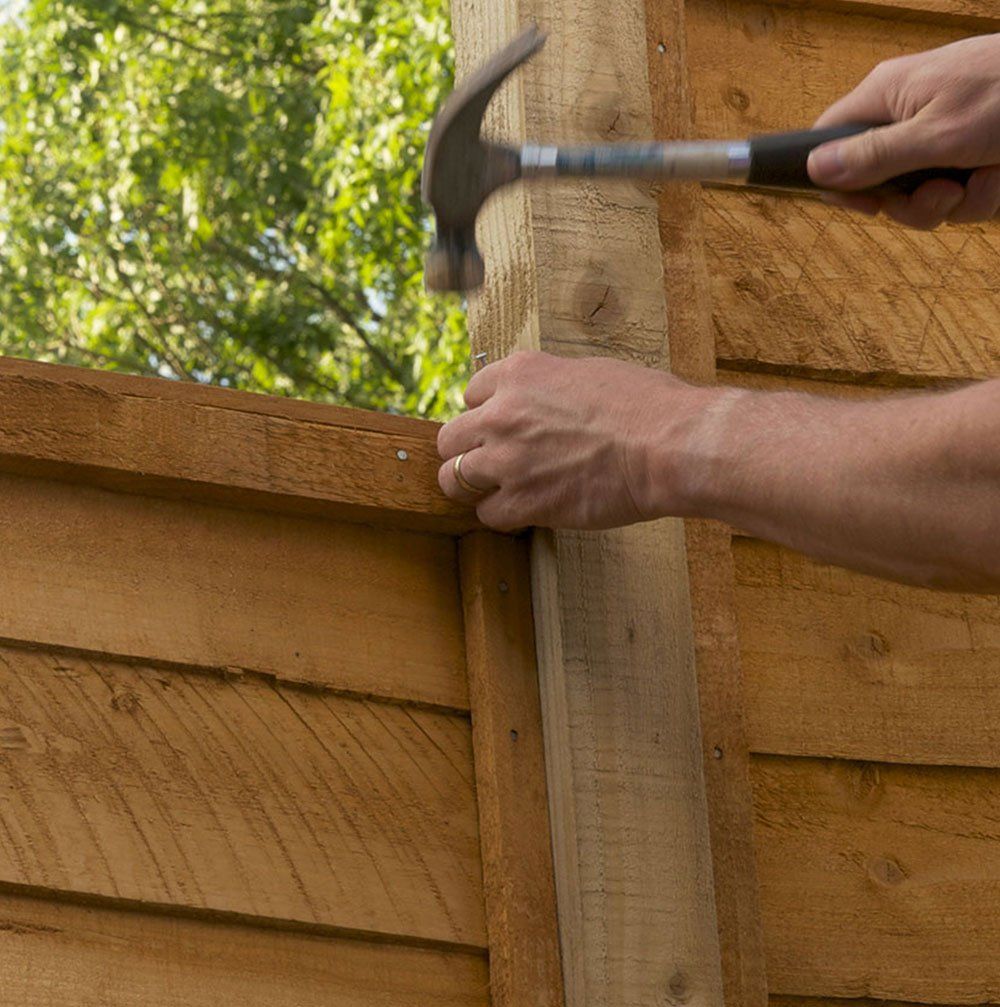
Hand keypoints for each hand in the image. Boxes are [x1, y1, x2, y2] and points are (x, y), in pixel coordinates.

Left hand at [436, 351, 710, 530]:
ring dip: (474, 488)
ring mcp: (508, 459)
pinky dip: (503, 516)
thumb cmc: (646, 405)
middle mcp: (502, 413)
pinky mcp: (524, 501)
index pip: (471, 395)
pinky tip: (526, 512)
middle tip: (493, 465)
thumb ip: (550, 388)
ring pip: (454, 479)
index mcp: (518, 373)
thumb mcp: (588, 373)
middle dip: (469, 453)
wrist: (669, 445)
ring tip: (500, 492)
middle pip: (450, 439)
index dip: (486, 415)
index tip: (502, 429)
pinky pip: (488, 515)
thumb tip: (545, 402)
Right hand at [807, 34, 999, 228]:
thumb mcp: (936, 133)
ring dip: (957, 203)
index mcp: (887, 96)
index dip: (838, 181)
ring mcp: (941, 138)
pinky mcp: (970, 154)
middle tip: (943, 194)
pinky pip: (959, 196)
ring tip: (988, 178)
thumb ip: (874, 156)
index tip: (866, 204)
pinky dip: (984, 195)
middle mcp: (908, 117)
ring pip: (921, 198)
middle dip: (914, 204)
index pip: (829, 140)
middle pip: (878, 185)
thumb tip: (815, 168)